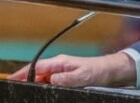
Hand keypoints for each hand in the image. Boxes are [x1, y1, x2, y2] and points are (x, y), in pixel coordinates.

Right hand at [9, 52, 135, 87]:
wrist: (110, 71)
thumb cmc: (98, 70)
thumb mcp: (82, 76)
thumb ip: (66, 78)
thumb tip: (51, 79)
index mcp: (60, 62)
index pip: (37, 66)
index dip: (23, 73)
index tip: (13, 79)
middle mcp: (59, 66)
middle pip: (37, 74)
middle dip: (27, 80)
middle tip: (19, 89)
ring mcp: (61, 72)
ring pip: (43, 79)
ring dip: (36, 85)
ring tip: (29, 92)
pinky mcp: (65, 78)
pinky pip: (50, 83)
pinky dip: (45, 87)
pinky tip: (43, 92)